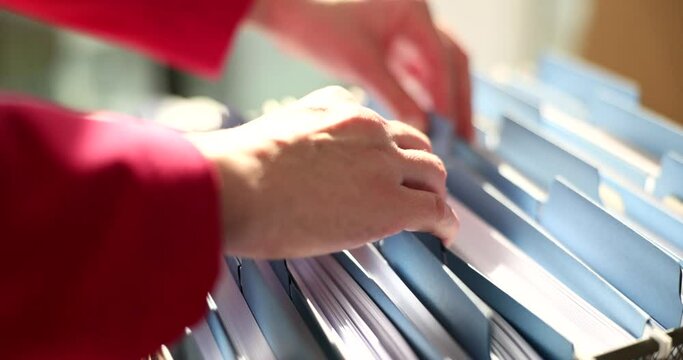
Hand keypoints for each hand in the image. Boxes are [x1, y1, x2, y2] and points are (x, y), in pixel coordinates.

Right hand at [187, 87, 457, 257]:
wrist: (235, 185)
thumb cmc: (240, 165)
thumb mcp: (281, 124)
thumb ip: (309, 125)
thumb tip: (312, 142)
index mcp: (344, 111)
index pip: (386, 130)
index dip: (394, 154)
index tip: (391, 170)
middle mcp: (371, 132)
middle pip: (418, 148)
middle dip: (421, 171)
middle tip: (417, 191)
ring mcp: (384, 166)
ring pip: (433, 175)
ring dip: (434, 194)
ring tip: (432, 214)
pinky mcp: (391, 204)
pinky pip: (436, 211)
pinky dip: (446, 224)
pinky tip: (444, 235)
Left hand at [248, 0, 472, 139]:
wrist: (284, 11)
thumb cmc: (317, 26)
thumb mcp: (361, 64)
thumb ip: (395, 96)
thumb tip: (421, 127)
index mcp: (413, 11)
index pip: (443, 60)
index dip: (448, 97)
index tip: (450, 130)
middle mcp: (415, 16)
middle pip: (450, 62)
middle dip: (457, 99)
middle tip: (464, 135)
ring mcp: (403, 28)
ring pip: (435, 68)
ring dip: (442, 98)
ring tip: (448, 134)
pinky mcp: (389, 41)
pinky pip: (414, 70)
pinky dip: (421, 94)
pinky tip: (423, 119)